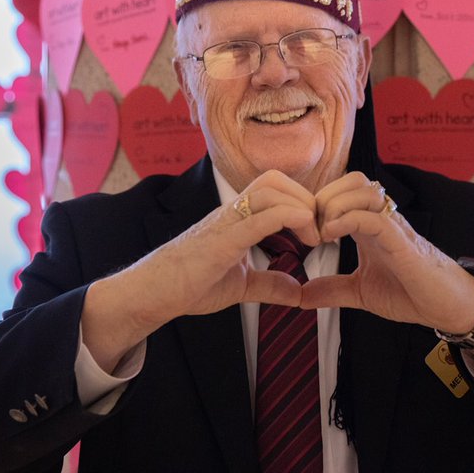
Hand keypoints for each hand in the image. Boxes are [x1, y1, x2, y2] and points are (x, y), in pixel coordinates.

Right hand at [82, 170, 319, 370]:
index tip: (317, 230)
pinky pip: (259, 217)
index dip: (302, 201)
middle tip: (320, 231)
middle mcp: (232, 212)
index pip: (274, 188)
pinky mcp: (222, 239)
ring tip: (313, 236)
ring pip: (270, 190)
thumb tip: (298, 291)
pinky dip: (287, 218)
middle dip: (306, 198)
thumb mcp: (240, 285)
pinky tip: (303, 235)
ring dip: (300, 207)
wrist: (153, 292)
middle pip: (275, 180)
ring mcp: (226, 222)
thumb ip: (269, 284)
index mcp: (237, 218)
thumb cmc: (189, 284)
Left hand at [298, 171, 473, 329]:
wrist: (447, 308)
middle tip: (312, 229)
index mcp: (369, 226)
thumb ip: (332, 289)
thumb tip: (300, 295)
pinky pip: (375, 217)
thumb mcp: (360, 291)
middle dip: (325, 198)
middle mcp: (381, 219)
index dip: (318, 202)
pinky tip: (332, 236)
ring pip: (364, 189)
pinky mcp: (402, 243)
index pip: (343, 191)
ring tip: (323, 233)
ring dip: (335, 205)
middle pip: (352, 179)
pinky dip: (349, 220)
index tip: (304, 230)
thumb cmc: (410, 293)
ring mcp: (393, 227)